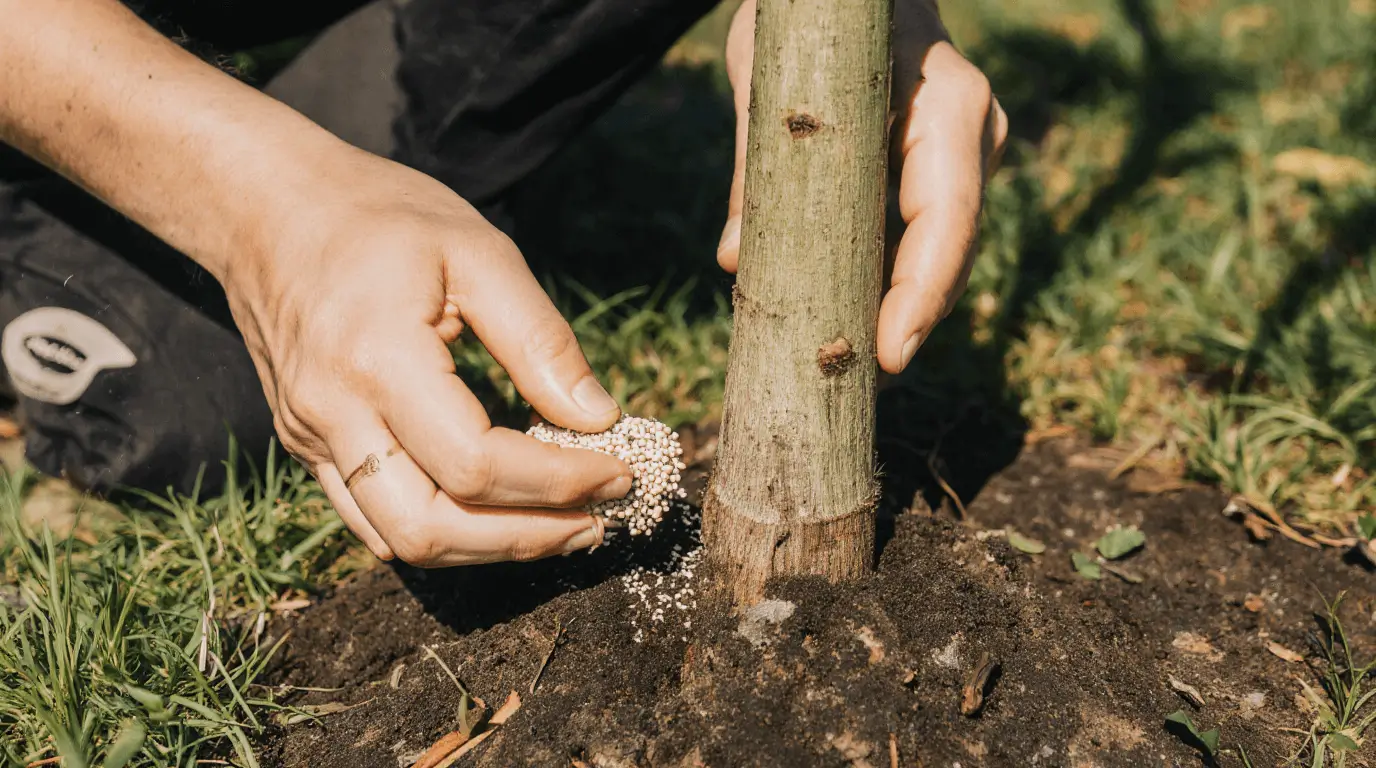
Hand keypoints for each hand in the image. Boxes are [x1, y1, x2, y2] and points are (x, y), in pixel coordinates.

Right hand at [223, 150, 632, 565]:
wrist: (266, 208)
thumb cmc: (380, 217)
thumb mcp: (478, 252)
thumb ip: (540, 340)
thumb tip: (599, 418)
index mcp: (377, 360)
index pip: (477, 464)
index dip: (559, 482)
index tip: (620, 472)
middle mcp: (333, 414)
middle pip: (431, 528)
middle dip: (527, 537)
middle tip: (599, 519)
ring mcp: (311, 438)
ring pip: (400, 541)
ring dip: (488, 549)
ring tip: (561, 527)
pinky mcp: (306, 446)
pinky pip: (372, 522)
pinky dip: (442, 534)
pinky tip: (497, 515)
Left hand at [717, 0, 1007, 372]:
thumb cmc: (808, 13)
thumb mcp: (769, 72)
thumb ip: (755, 163)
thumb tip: (733, 260)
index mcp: (945, 104)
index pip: (947, 217)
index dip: (921, 295)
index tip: (888, 355)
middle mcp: (972, 133)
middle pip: (950, 252)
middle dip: (905, 323)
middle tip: (853, 389)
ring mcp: (964, 155)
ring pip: (939, 256)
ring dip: (894, 312)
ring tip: (844, 374)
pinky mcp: (939, 171)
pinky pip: (920, 240)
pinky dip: (885, 284)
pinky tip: (846, 325)